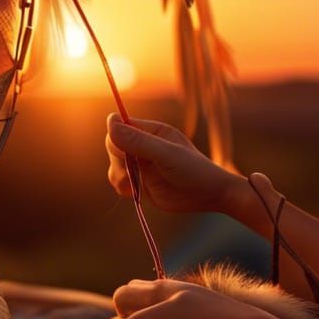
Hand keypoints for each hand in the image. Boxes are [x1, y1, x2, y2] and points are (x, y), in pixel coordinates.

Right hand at [105, 114, 243, 214]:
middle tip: (134, 173)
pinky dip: (123, 187)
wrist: (208, 195)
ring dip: (119, 176)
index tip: (125, 154)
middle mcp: (144, 145)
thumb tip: (110, 123)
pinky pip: (118, 181)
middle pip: (113, 145)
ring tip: (136, 185)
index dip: (117, 138)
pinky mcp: (140, 182)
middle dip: (118, 161)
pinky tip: (136, 192)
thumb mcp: (167, 155)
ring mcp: (141, 164)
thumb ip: (139, 141)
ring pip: (114, 165)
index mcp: (152, 131)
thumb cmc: (194, 170)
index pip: (121, 126)